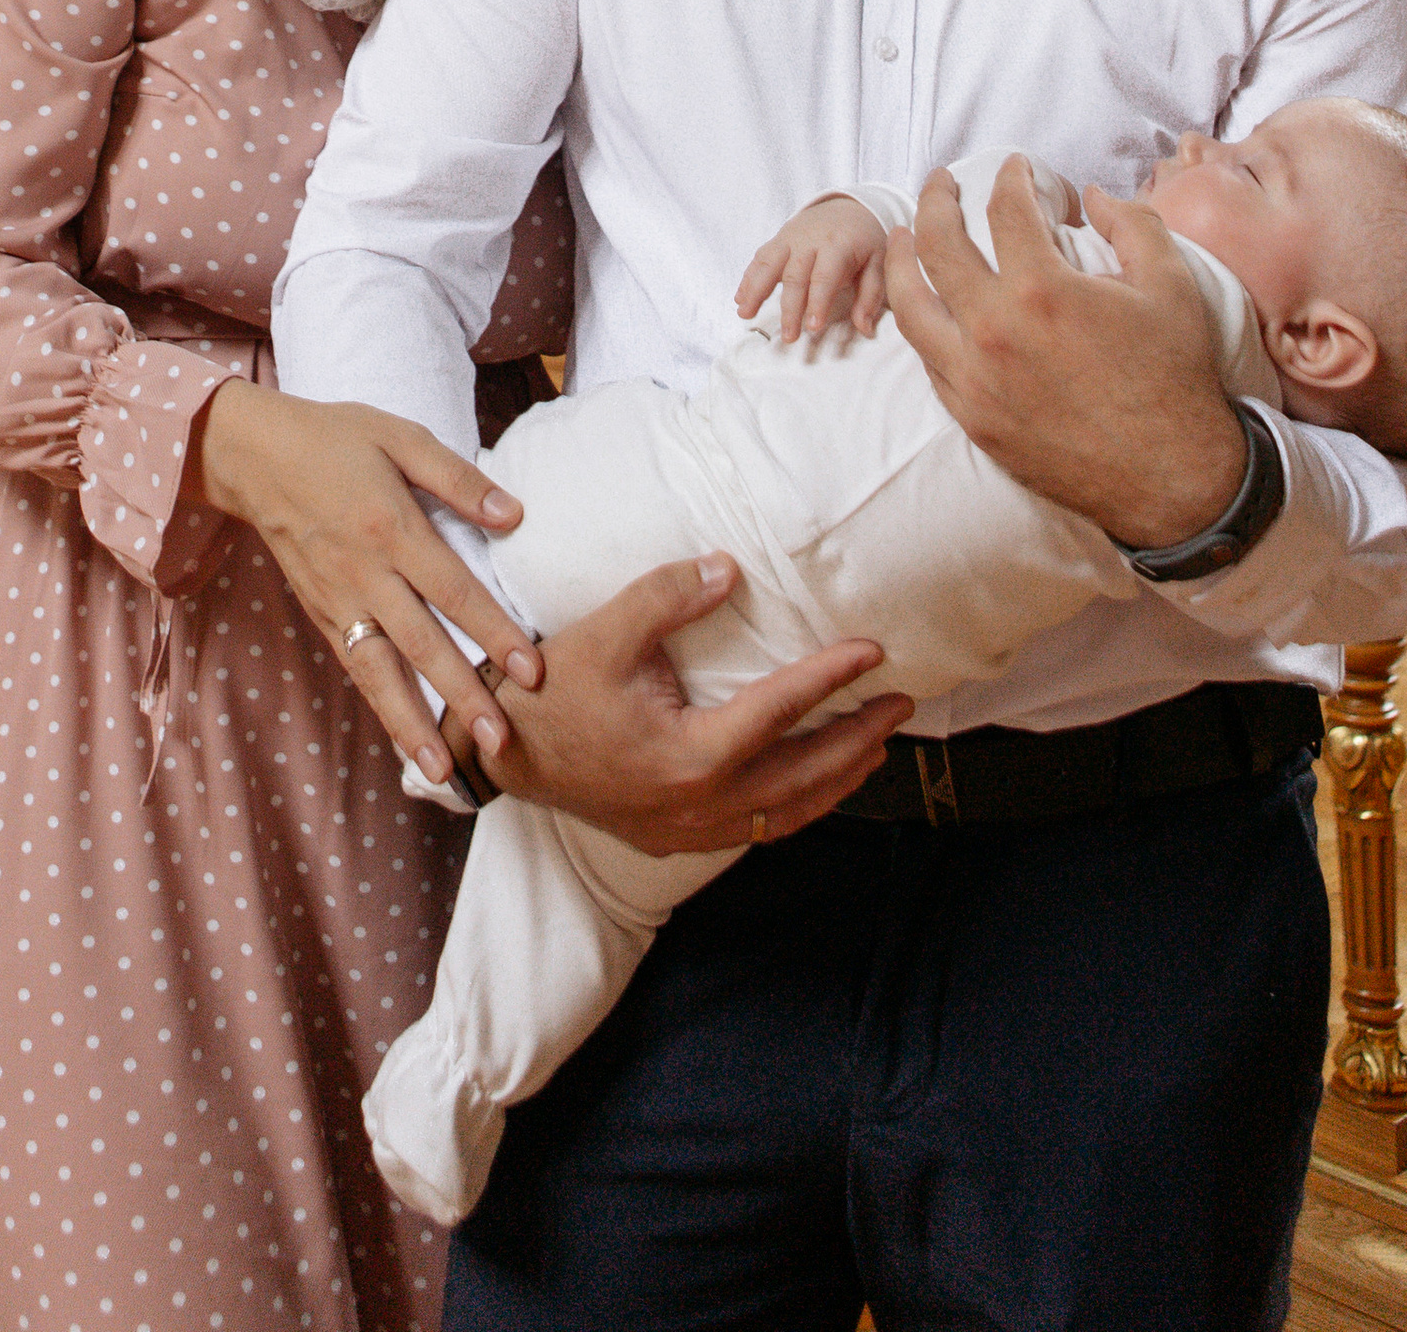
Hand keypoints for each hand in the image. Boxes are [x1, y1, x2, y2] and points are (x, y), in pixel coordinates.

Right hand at [190, 381, 541, 784]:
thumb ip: (457, 478)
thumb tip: (514, 514)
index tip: (533, 672)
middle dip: (464, 697)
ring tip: (446, 772)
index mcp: (391, 528)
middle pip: (422, 645)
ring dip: (415, 725)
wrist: (255, 457)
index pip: (454, 591)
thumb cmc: (336, 439)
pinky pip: (356, 668)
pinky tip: (406, 742)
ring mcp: (339, 601)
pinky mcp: (322, 615)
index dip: (495, 633)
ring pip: (381, 673)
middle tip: (502, 743)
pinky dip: (382, 709)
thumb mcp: (399, 437)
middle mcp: (365, 574)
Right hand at [456, 557, 909, 855]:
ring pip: (788, 812)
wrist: (507, 754)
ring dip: (838, 779)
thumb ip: (668, 596)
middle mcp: (701, 804)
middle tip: (899, 704)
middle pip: (804, 775)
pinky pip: (760, 829)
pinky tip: (814, 784)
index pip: (781, 712)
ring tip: (877, 746)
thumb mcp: (606, 632)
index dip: (831, 680)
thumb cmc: (553, 692)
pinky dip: (798, 806)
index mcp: (690, 756)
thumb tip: (730, 568)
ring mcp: (691, 829)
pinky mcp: (679, 838)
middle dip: (859, 739)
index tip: (873, 653)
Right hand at [737, 193, 890, 343]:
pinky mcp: (778, 239)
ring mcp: (790, 237)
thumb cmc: (865, 239)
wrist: (848, 207)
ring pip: (769, 263)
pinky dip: (748, 278)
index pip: (824, 276)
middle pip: (794, 275)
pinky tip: (740, 298)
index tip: (813, 328)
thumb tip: (865, 328)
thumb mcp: (878, 261)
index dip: (817, 302)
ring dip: (755, 289)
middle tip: (788, 336)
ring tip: (745, 314)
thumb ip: (872, 294)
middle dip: (789, 308)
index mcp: (838, 245)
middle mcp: (810, 240)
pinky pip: (760, 258)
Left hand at [883, 159, 1249, 552]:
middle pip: (936, 244)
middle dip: (936, 200)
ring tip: (901, 235)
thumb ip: (1132, 223)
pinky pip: (928, 360)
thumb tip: (1092, 196)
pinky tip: (927, 306)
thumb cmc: (1174, 377)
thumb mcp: (1171, 284)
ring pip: (909, 305)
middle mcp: (995, 331)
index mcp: (1042, 289)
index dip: (1010, 176)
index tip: (1016, 167)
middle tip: (942, 182)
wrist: (1172, 478)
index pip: (1004, 209)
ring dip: (899, 261)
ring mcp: (975, 379)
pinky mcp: (972, 419)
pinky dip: (920, 323)